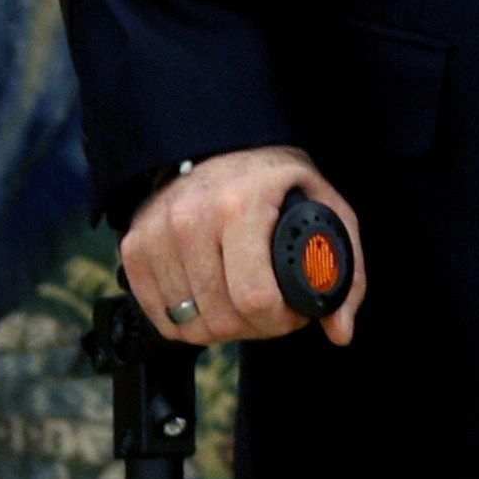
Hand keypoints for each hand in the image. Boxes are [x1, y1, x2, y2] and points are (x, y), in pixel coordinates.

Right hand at [121, 145, 366, 346]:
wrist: (223, 148)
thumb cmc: (278, 183)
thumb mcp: (328, 212)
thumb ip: (344, 273)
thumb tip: (341, 331)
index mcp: (242, 207)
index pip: (255, 299)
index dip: (279, 321)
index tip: (291, 313)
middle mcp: (191, 219)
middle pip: (221, 319)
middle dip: (254, 328)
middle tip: (269, 309)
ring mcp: (157, 233)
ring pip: (188, 324)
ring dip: (221, 326)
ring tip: (240, 300)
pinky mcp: (134, 247)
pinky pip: (159, 317)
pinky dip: (187, 322)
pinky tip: (210, 300)